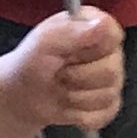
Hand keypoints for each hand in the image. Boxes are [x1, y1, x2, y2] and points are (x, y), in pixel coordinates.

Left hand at [0, 6, 126, 137]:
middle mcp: (107, 50)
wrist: (22, 94)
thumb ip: (71, 31)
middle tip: (59, 72)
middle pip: (112, 70)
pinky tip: (69, 103)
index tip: (70, 53)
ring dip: (76, 96)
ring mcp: (111, 78)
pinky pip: (106, 112)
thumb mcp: (43, 42)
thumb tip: (102, 24)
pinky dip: (81, 113)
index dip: (93, 50)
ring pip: (108, 94)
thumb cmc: (31, 63)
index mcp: (95, 25)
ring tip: (61, 86)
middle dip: (78, 77)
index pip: (114, 36)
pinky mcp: (108, 102)